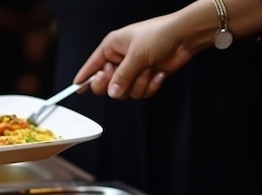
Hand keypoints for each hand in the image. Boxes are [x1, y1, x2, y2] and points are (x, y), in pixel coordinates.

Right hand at [75, 12, 196, 99]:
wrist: (184, 37)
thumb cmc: (159, 35)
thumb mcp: (135, 55)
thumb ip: (121, 77)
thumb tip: (111, 93)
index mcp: (112, 47)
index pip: (92, 65)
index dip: (84, 77)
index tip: (76, 87)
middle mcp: (120, 59)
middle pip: (106, 84)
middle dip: (116, 85)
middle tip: (121, 79)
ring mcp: (133, 70)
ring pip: (125, 92)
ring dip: (138, 84)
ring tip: (148, 70)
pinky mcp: (145, 78)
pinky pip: (140, 93)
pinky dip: (150, 86)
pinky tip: (158, 73)